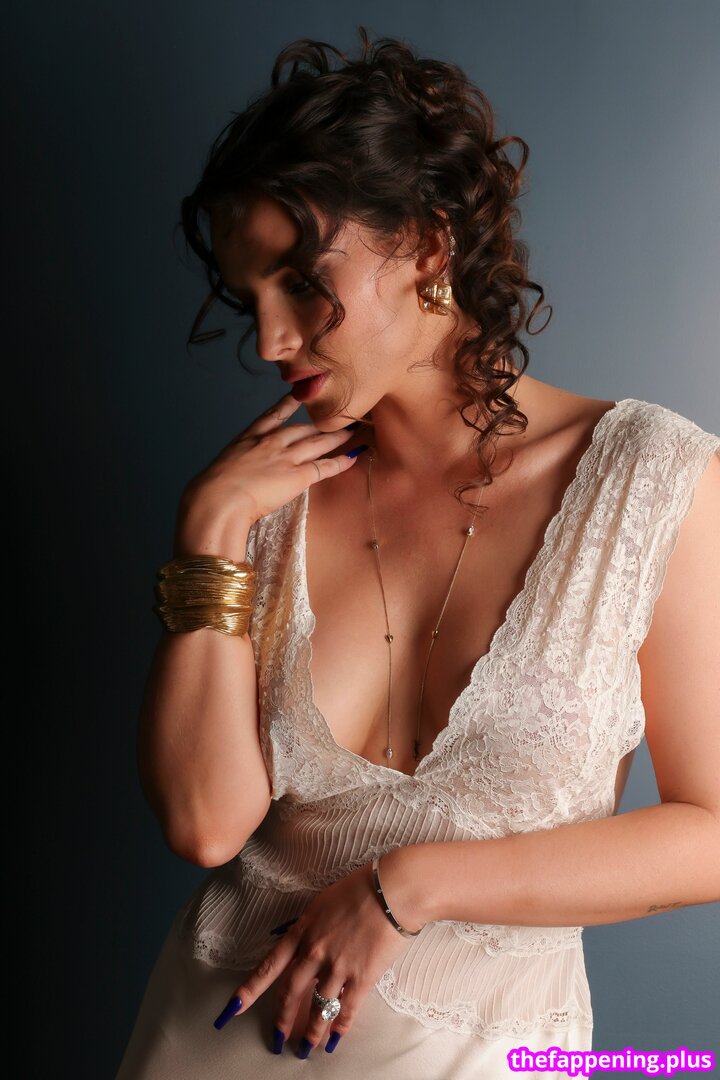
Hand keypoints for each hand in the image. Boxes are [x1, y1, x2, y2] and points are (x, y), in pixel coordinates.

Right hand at [175, 391, 363, 557]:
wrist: (218, 498)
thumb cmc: (212, 491)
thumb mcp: (221, 469)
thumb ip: (234, 468)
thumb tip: (234, 479)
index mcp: (249, 438)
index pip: (272, 415)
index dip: (288, 403)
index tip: (299, 393)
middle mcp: (271, 442)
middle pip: (302, 428)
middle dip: (321, 422)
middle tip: (338, 415)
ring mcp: (286, 457)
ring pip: (318, 442)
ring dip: (338, 436)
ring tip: (353, 430)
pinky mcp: (298, 476)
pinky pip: (325, 466)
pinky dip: (341, 461)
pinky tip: (354, 455)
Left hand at [212, 862, 409, 1056]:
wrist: (392, 890)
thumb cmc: (360, 889)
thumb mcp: (323, 902)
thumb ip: (311, 927)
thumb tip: (306, 944)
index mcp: (302, 931)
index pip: (268, 966)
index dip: (248, 991)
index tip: (232, 1009)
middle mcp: (314, 952)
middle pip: (289, 994)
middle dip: (281, 1021)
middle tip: (277, 1040)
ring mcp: (336, 967)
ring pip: (316, 1009)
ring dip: (310, 1033)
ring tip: (305, 1050)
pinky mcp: (361, 977)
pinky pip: (346, 1011)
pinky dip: (339, 1028)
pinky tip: (334, 1041)